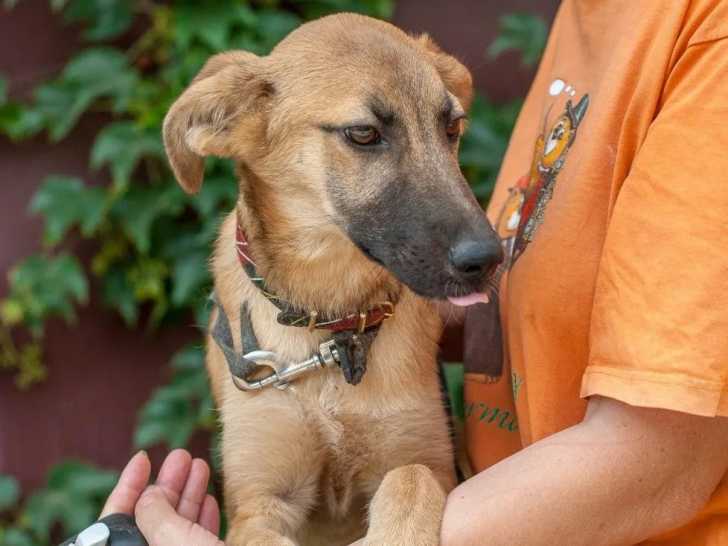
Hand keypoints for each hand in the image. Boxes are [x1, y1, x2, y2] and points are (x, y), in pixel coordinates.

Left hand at [101, 449, 223, 545]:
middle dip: (167, 483)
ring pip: (178, 526)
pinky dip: (202, 518)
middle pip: (152, 517)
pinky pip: (196, 538)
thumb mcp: (170, 536)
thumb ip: (155, 513)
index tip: (143, 457)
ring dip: (190, 494)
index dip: (128, 484)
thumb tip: (150, 495)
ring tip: (201, 467)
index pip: (115, 516)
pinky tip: (209, 500)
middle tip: (181, 456)